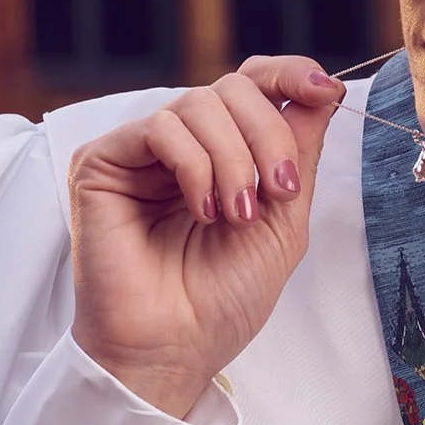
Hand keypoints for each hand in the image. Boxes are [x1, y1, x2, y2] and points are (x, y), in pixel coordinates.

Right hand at [68, 57, 344, 416]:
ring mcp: (140, 152)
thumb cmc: (223, 298)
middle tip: (275, 193)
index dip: (288, 74)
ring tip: (236, 216)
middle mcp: (182, 145)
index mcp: (223, 153)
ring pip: (199, 103)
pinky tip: (202, 210)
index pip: (253, 85)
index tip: (322, 89)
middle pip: (233, 87)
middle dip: (267, 135)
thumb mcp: (285, 220)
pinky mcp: (102, 162)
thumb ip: (299, 153)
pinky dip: (194, 166)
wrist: (174, 349)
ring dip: (233, 160)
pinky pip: (160, 127)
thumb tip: (323, 89)